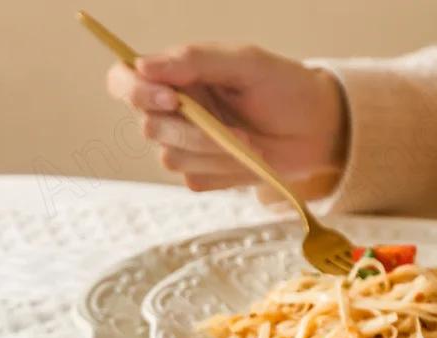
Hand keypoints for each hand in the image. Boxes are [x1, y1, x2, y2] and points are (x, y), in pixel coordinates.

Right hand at [106, 44, 347, 191]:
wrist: (314, 130)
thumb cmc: (282, 87)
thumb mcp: (245, 63)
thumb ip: (195, 60)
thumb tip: (142, 65)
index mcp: (174, 76)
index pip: (123, 80)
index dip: (134, 91)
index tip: (170, 98)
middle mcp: (170, 111)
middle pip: (149, 127)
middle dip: (194, 131)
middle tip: (236, 128)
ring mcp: (181, 146)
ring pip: (171, 157)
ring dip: (215, 152)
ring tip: (251, 142)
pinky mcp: (198, 174)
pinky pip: (193, 177)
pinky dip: (224, 169)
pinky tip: (246, 158)